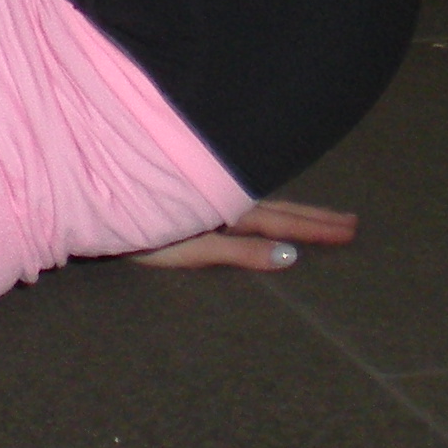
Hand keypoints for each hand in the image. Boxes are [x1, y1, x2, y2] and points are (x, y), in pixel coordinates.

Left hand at [126, 200, 357, 272]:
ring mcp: (209, 192)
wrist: (94, 191)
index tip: (351, 230)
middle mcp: (224, 196)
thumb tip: (290, 257)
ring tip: (325, 217)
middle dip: (316, 219)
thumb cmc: (136, 226)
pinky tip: (272, 208)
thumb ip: (239, 251)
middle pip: (280, 208)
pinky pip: (244, 197)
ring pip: (264, 200)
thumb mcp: (189, 246)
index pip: (283, 222)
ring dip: (297, 210)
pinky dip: (268, 205)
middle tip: (353, 224)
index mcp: (227, 209)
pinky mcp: (194, 192)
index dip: (317, 228)